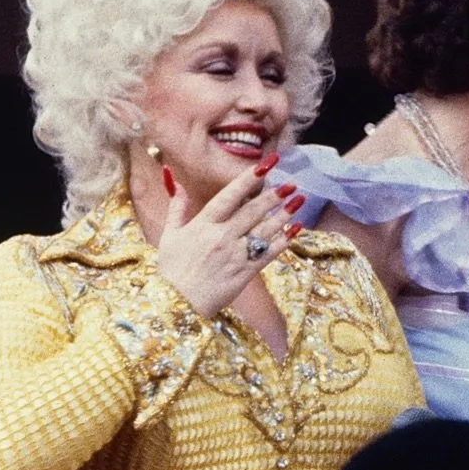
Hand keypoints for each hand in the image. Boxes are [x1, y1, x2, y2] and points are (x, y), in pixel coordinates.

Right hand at [153, 158, 303, 317]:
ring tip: (299, 200)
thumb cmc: (172, 270)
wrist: (178, 304)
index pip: (229, 196)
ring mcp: (235, 254)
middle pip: (252, 211)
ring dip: (284, 213)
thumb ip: (177, 207)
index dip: (248, 179)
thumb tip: (173, 180)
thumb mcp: (169, 235)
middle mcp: (221, 236)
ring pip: (265, 229)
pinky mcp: (246, 272)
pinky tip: (296, 228)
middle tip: (291, 184)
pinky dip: (284, 240)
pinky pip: (269, 252)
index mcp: (203, 224)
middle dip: (274, 195)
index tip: (266, 165)